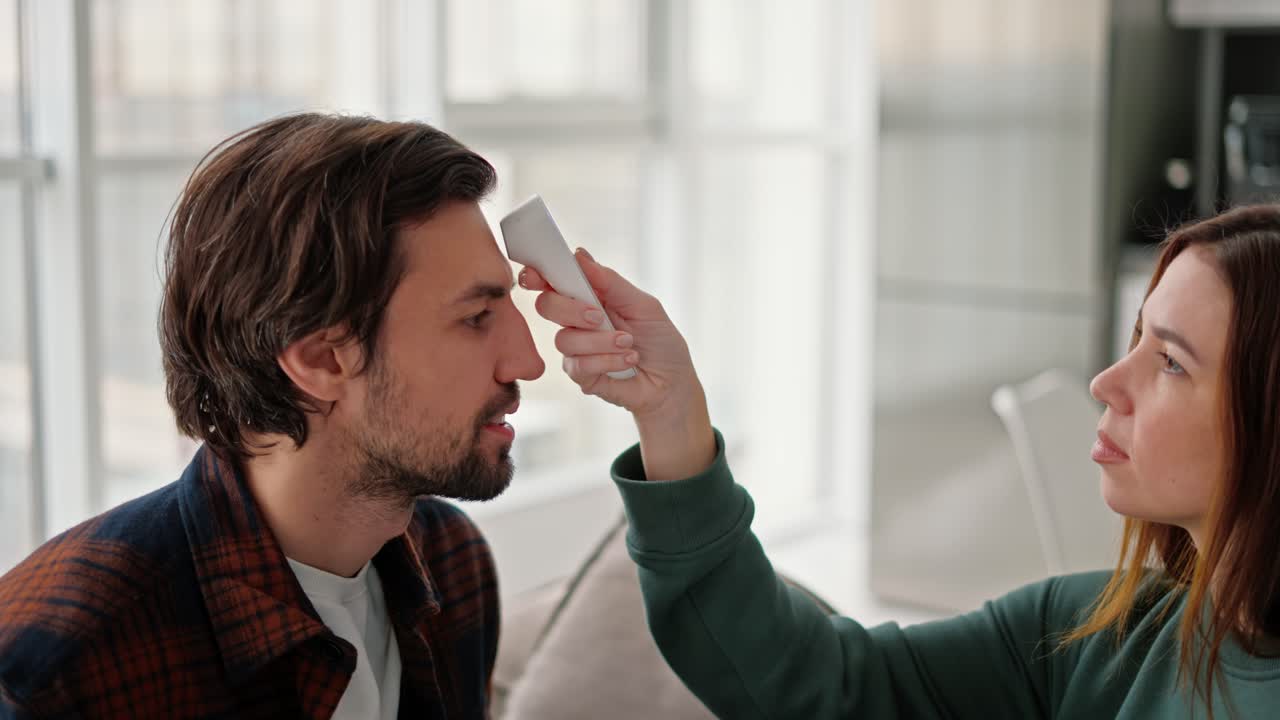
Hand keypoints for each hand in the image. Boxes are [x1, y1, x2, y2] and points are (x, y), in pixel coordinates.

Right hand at [518, 248, 714, 479]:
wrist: (673, 383)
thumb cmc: (661, 341)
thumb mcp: (643, 305)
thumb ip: (611, 282)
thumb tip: (579, 255)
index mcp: (590, 297)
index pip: (554, 281)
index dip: (539, 275)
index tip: (536, 275)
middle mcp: (577, 321)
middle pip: (547, 306)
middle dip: (571, 310)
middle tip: (599, 317)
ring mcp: (577, 349)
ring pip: (564, 339)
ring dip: (601, 341)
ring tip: (629, 343)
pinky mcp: (581, 375)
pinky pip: (578, 365)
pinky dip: (607, 361)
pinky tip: (627, 361)